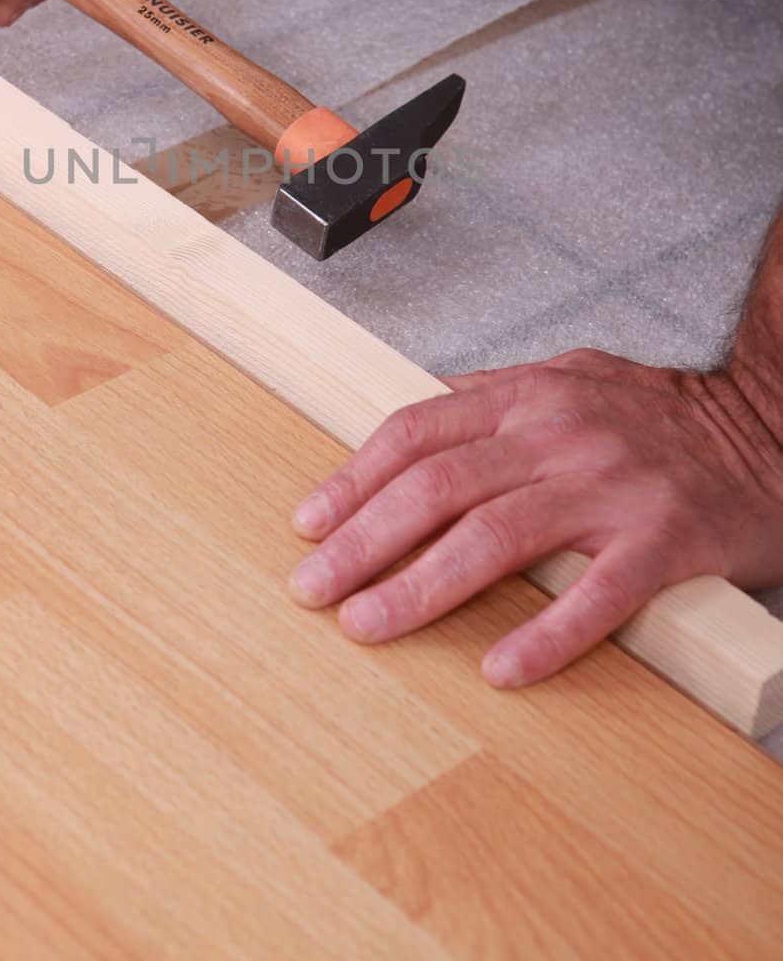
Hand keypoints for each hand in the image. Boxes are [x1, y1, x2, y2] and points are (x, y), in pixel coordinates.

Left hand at [288, 347, 782, 687]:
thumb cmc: (664, 413)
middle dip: (363, 539)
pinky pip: (596, 596)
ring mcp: (612, 486)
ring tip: (370, 624)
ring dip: (421, 586)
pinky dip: (545, 635)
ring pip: (495, 536)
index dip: (354, 479)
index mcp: (530, 395)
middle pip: (438, 486)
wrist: (769, 426)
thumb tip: (424, 410)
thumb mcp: (573, 375)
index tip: (309, 523)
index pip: (417, 432)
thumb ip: (498, 394)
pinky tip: (502, 670)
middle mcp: (561, 433)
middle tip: (313, 589)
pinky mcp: (665, 539)